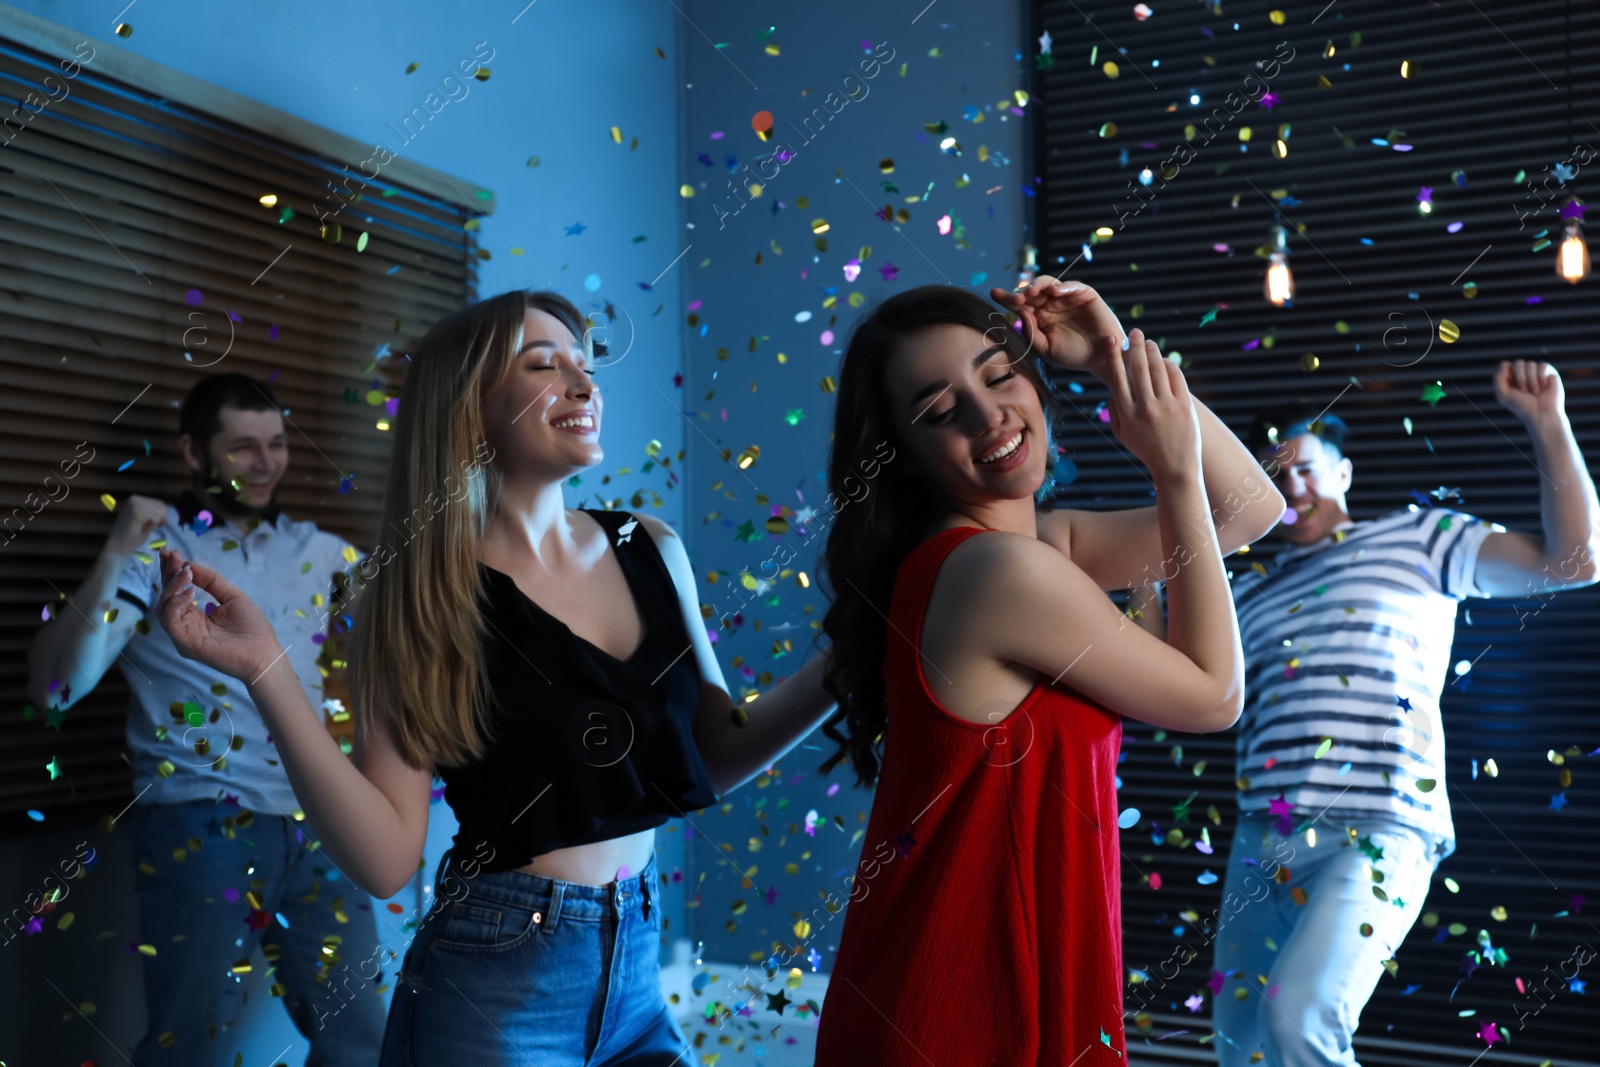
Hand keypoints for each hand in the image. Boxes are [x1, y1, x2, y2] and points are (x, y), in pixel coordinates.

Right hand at [105, 495, 168, 557]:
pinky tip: (141, 529)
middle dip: (158, 520)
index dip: (160, 517)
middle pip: (162, 507)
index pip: (160, 504)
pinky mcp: (136, 512)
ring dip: (154, 523)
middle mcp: (135, 498)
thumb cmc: (131, 536)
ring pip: (160, 513)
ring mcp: (135, 504)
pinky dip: (152, 526)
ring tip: (141, 527)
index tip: (148, 524)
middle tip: (143, 527)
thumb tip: (166, 511)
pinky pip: (156, 518)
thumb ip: (155, 514)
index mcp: (136, 499)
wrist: (117, 546)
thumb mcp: (146, 521)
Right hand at [157, 547, 283, 682]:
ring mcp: (183, 635)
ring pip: (163, 608)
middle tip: (171, 555)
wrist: (264, 653)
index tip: (171, 551)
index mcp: (194, 615)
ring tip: (186, 574)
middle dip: (167, 573)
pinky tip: (189, 592)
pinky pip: (169, 621)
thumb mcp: (231, 596)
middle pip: (165, 597)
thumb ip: (211, 581)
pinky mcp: (184, 644)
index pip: (176, 591)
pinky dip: (175, 603)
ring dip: (172, 587)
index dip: (171, 571)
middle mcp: (185, 625)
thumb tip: (189, 565)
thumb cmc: (252, 627)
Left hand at [988, 276, 1126, 375]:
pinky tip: (1055, 292)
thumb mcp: (1046, 349)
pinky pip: (1072, 286)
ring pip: (1048, 284)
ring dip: (1038, 285)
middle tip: (1014, 298)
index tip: (994, 293)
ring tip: (1031, 293)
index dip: (1007, 298)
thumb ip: (1031, 334)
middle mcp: (1050, 305)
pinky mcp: (1084, 294)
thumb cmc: (1073, 356)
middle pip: (1031, 292)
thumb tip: (1019, 314)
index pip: (1020, 304)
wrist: (1101, 359)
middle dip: (1021, 293)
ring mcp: (1066, 298)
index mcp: (1039, 317)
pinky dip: (1063, 287)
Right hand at [1104, 328, 1198, 478]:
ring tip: (1148, 343)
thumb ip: (1113, 410)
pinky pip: (1176, 377)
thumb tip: (1112, 387)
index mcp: (1126, 414)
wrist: (1175, 467)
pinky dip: (1169, 365)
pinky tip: (1164, 360)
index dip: (1114, 356)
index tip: (1112, 340)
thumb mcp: (1122, 434)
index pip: (1117, 377)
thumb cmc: (1146, 449)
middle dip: (1135, 346)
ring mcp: (1166, 406)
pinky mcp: (1184, 406)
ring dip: (1152, 352)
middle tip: (1134, 332)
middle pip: (1138, 368)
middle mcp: (1145, 408)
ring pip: (1157, 369)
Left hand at [1493, 359, 1564, 423]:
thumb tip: (1504, 362)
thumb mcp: (1503, 395)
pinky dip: (1541, 378)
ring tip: (1535, 392)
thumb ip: (1498, 379)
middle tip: (1525, 391)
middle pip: (1518, 363)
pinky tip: (1544, 387)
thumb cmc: (1522, 406)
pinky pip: (1542, 365)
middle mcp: (1524, 373)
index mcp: (1511, 378)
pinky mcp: (1549, 372)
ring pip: (1530, 364)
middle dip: (1521, 378)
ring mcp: (1536, 372)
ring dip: (1531, 381)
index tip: (1513, 387)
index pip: (1507, 365)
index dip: (1509, 375)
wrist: (1541, 413)